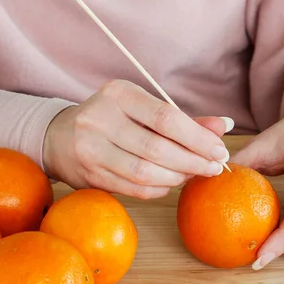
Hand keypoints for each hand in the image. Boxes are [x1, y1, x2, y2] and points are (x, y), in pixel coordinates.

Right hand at [43, 79, 232, 198]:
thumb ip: (184, 120)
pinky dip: (159, 189)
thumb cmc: (113, 120)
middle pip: (157, 148)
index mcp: (119, 94)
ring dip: (178, 177)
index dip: (198, 137)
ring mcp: (91, 149)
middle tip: (214, 167)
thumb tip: (224, 126)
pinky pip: (134, 188)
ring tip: (194, 174)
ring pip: (146, 172)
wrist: (59, 137)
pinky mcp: (89, 175)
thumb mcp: (144, 109)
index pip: (166, 117)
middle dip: (193, 161)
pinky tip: (171, 183)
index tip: (219, 150)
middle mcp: (100, 118)